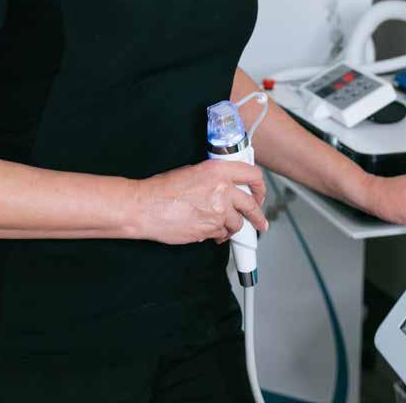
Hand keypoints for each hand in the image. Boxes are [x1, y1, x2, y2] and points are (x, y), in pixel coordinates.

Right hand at [135, 160, 268, 245]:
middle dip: (257, 216)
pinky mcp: (211, 229)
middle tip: (260, 221)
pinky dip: (218, 234)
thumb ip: (214, 178)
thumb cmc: (162, 189)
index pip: (252, 175)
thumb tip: (226, 186)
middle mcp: (222, 189)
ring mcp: (218, 211)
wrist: (145, 206)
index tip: (260, 194)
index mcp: (218, 170)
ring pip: (238, 223)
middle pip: (251, 204)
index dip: (259, 187)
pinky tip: (209, 231)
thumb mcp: (192, 172)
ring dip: (232, 227)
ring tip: (222, 226)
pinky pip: (222, 234)